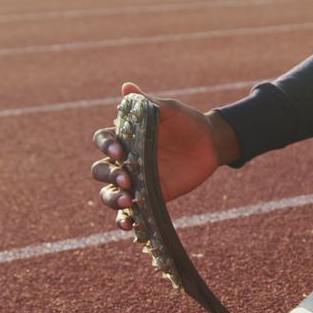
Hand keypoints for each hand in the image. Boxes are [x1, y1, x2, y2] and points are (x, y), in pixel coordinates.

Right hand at [90, 82, 239, 230]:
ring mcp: (135, 180)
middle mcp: (125, 159)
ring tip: (127, 200)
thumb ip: (148, 103)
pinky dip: (124, 219)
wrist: (211, 143)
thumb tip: (127, 88)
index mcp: (125, 136)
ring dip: (112, 199)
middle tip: (127, 179)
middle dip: (109, 176)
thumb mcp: (170, 110)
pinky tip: (128, 223)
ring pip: (109, 193)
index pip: (103, 140)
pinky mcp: (149, 196)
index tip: (120, 151)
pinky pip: (130, 211)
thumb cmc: (187, 121)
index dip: (106, 146)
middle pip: (100, 170)